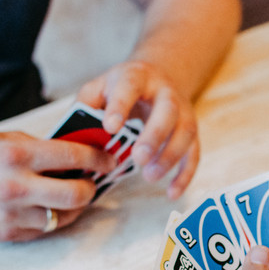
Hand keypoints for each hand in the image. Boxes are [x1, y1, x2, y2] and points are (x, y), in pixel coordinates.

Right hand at [0, 131, 114, 240]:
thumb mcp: (3, 139)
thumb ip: (41, 146)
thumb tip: (79, 152)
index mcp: (17, 154)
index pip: (74, 156)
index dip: (98, 158)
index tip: (109, 159)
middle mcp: (17, 186)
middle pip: (78, 193)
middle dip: (92, 187)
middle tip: (92, 180)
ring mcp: (13, 214)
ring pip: (66, 215)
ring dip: (75, 205)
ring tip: (71, 193)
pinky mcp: (10, 234)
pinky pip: (47, 228)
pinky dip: (54, 217)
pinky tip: (49, 205)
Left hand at [77, 61, 198, 198]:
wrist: (159, 77)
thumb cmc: (121, 88)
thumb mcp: (100, 87)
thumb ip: (86, 105)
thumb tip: (74, 134)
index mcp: (137, 77)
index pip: (130, 87)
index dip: (120, 106)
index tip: (110, 127)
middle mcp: (165, 92)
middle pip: (167, 110)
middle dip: (154, 135)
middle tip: (138, 158)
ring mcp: (183, 111)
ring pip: (185, 132)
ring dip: (170, 156)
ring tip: (149, 176)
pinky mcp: (191, 131)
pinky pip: (194, 153)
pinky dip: (185, 174)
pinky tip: (172, 193)